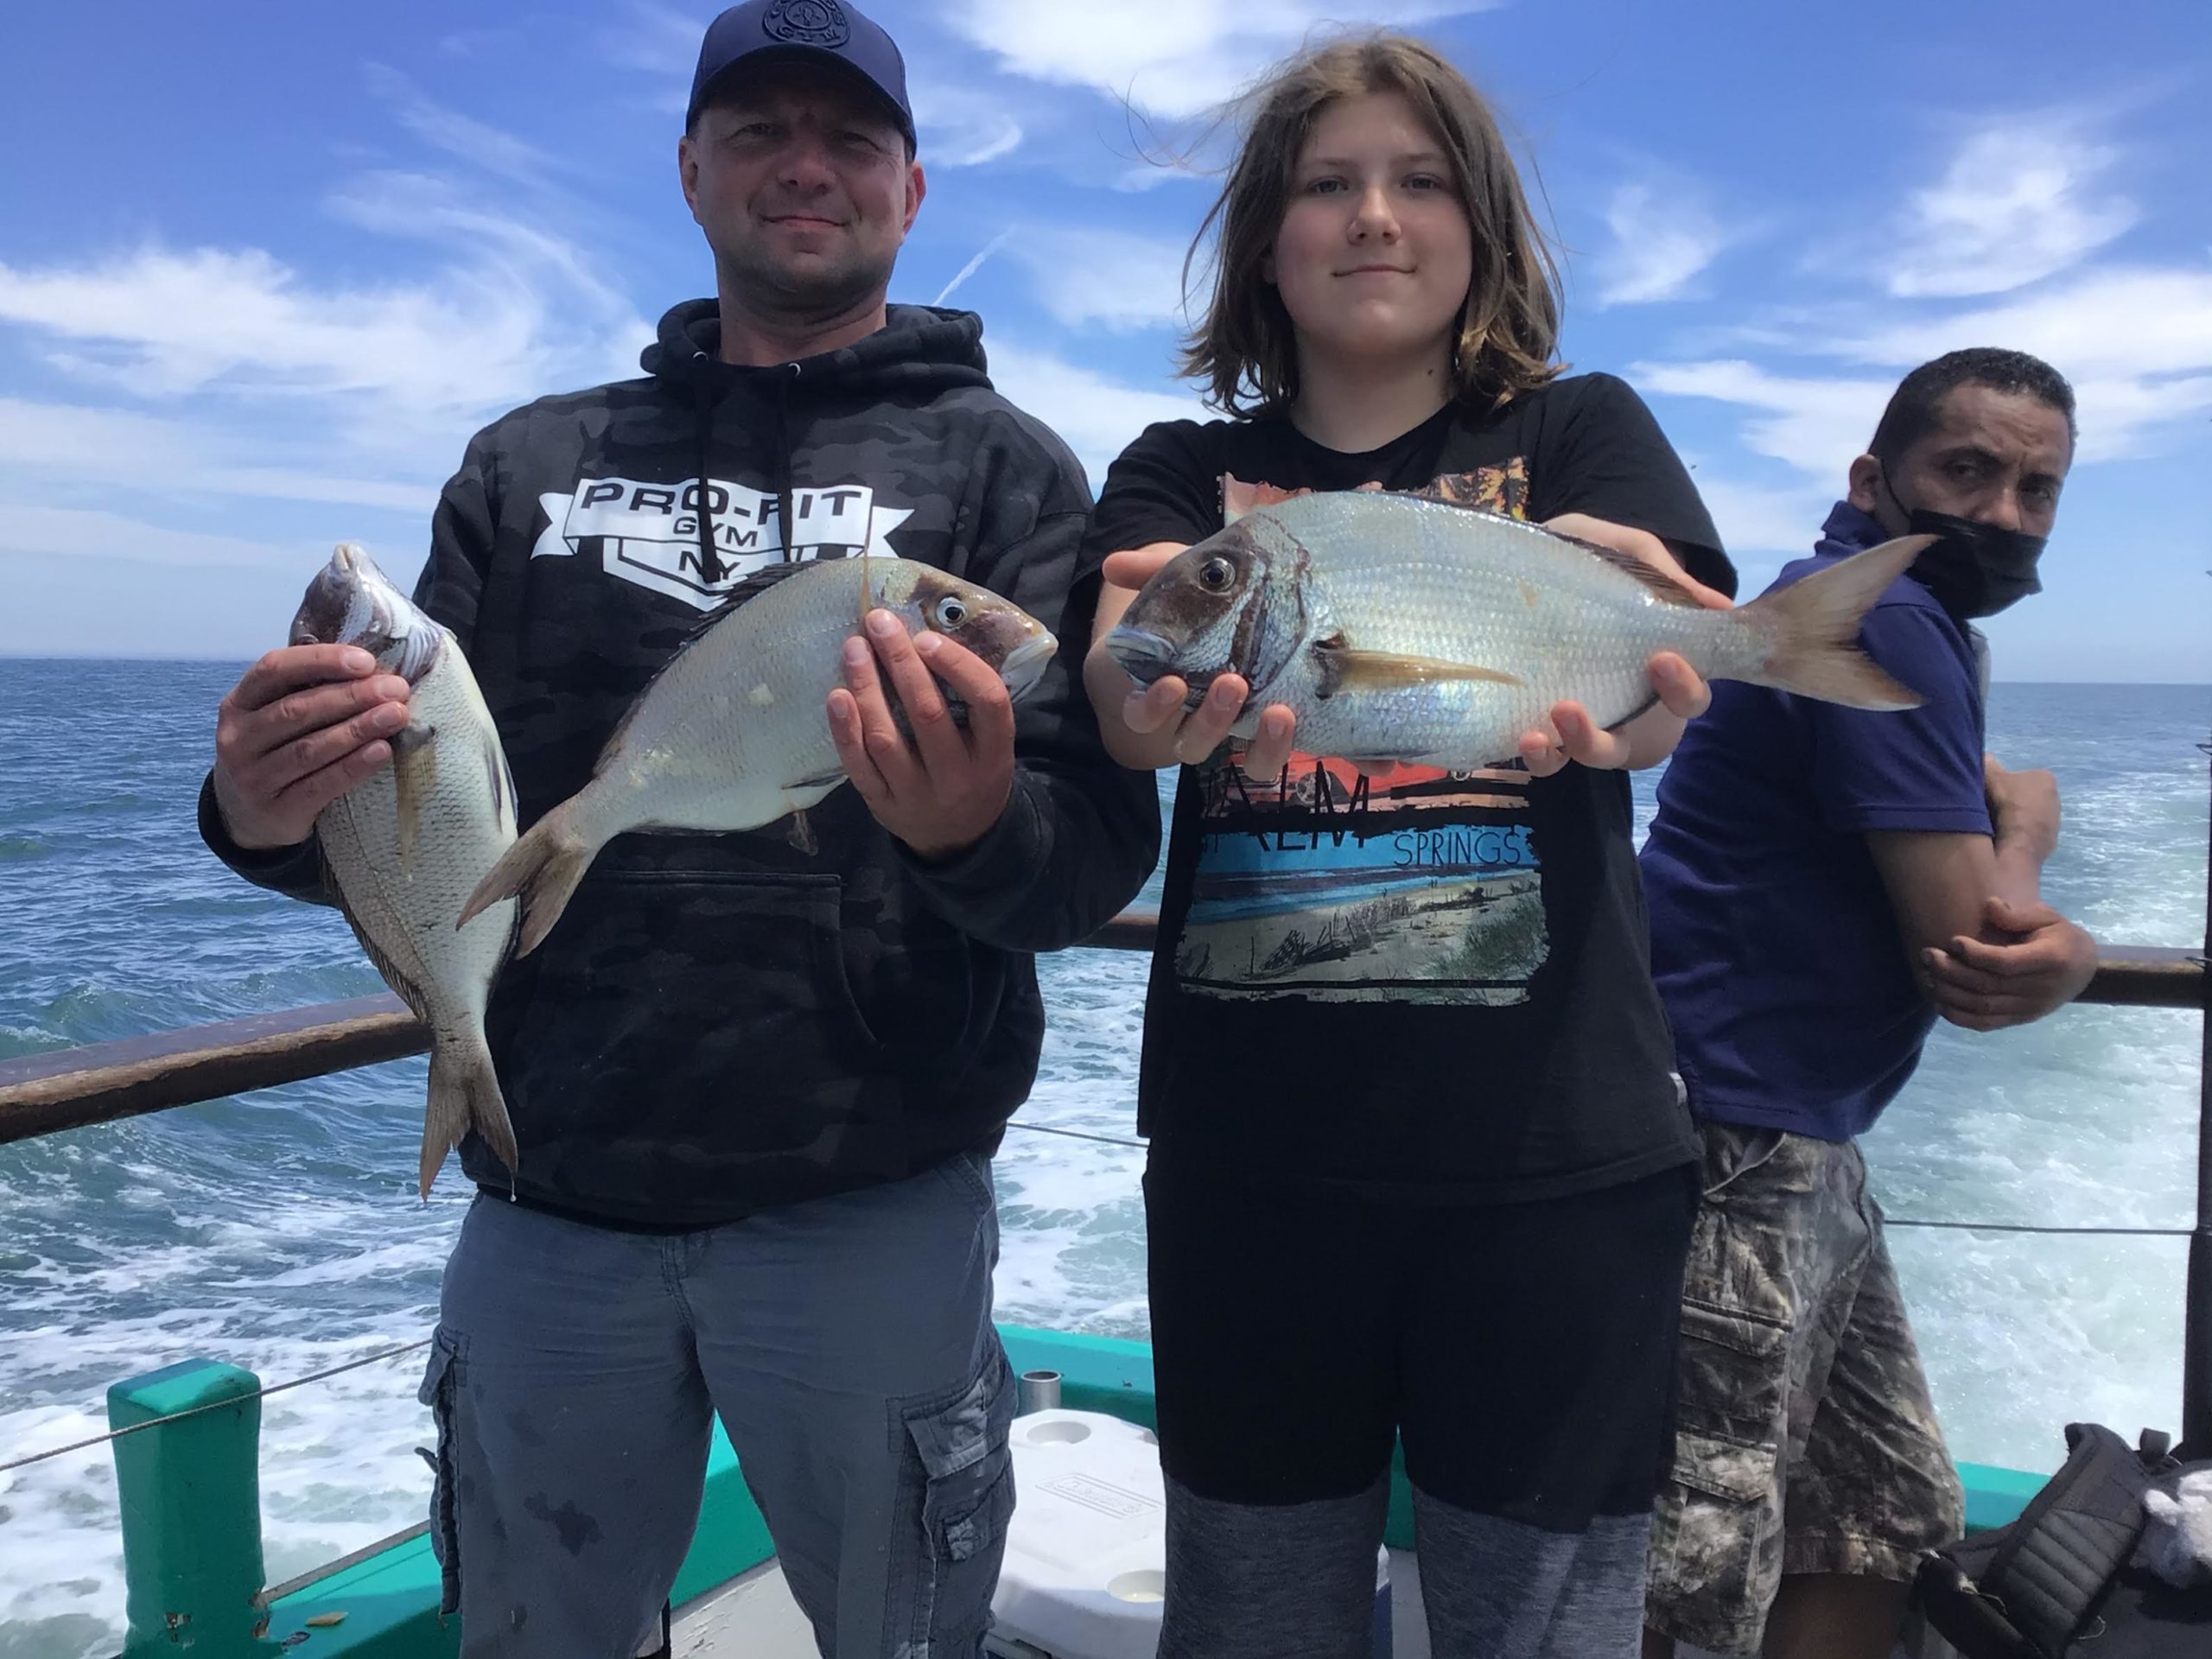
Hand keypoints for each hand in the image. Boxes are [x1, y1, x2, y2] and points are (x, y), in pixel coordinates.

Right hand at [211, 646, 412, 848]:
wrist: (248, 818)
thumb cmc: (275, 752)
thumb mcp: (274, 717)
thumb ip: (307, 691)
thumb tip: (373, 670)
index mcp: (238, 703)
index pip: (274, 669)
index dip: (320, 661)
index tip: (366, 661)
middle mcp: (238, 738)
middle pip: (296, 710)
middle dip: (351, 696)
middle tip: (395, 689)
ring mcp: (252, 777)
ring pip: (309, 749)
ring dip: (357, 729)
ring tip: (396, 716)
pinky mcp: (275, 809)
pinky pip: (319, 785)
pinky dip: (353, 766)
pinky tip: (381, 751)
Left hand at [829, 609, 1015, 861]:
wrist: (961, 840)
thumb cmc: (974, 772)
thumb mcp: (990, 745)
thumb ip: (971, 703)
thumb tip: (927, 637)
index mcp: (994, 753)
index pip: (987, 701)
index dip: (957, 665)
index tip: (926, 637)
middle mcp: (959, 776)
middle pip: (928, 713)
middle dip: (901, 662)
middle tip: (878, 623)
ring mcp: (918, 794)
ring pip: (887, 738)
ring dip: (866, 688)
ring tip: (854, 649)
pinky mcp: (883, 805)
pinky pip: (859, 765)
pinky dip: (845, 729)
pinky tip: (837, 696)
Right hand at [1097, 543, 1304, 773]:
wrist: (1245, 603)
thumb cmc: (1199, 599)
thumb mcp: (1179, 579)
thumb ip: (1148, 572)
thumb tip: (1113, 565)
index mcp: (1161, 689)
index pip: (1142, 714)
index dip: (1153, 707)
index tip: (1172, 683)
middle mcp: (1191, 719)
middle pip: (1189, 742)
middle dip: (1210, 720)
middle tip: (1233, 683)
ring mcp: (1229, 728)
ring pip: (1231, 757)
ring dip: (1253, 744)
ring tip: (1278, 713)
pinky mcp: (1262, 731)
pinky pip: (1264, 759)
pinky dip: (1278, 749)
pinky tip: (1293, 719)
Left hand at [1515, 516, 1727, 777]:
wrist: (1530, 549)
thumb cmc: (1589, 555)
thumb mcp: (1627, 552)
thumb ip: (1666, 578)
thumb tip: (1720, 609)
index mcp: (1653, 667)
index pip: (1687, 696)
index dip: (1684, 687)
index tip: (1661, 659)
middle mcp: (1622, 701)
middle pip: (1633, 743)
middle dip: (1607, 734)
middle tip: (1571, 706)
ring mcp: (1582, 714)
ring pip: (1589, 754)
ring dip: (1572, 747)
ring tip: (1542, 728)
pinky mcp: (1539, 719)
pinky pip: (1546, 757)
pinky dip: (1540, 758)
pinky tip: (1525, 739)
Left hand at [1921, 895, 2097, 1030]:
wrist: (2084, 970)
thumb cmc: (2060, 937)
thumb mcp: (2048, 917)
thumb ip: (2018, 914)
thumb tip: (1989, 905)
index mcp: (2050, 961)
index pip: (2005, 963)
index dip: (1975, 954)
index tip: (1953, 940)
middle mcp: (2040, 990)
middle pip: (1987, 986)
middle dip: (1952, 971)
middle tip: (1928, 954)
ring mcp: (2029, 1009)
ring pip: (1982, 1008)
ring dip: (1949, 993)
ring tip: (1927, 974)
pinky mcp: (2020, 1020)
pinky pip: (1985, 1024)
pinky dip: (1958, 1016)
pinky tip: (1937, 1000)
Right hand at [1983, 756, 2060, 862]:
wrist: (2017, 843)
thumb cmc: (2007, 805)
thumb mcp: (1989, 776)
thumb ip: (1986, 764)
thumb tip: (1981, 758)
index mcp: (2045, 778)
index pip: (2021, 777)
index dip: (2003, 783)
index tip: (1989, 793)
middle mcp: (2056, 798)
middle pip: (2026, 797)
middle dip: (2011, 802)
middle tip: (1989, 809)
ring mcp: (2054, 823)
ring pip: (2029, 818)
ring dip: (2014, 821)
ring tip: (1994, 828)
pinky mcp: (2050, 844)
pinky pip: (2030, 836)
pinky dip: (2018, 837)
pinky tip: (2004, 840)